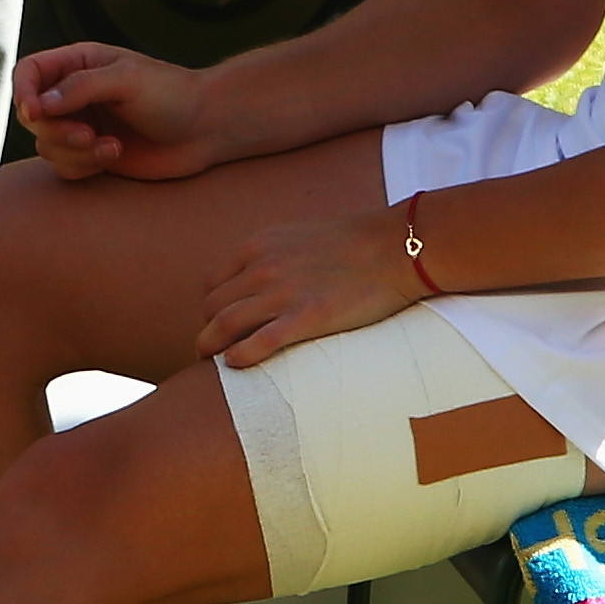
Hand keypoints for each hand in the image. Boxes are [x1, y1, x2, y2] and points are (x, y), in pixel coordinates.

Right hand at [13, 44, 219, 180]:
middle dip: (55, 130)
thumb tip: (39, 106)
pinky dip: (84, 166)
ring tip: (110, 147)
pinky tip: (115, 155)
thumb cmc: (171, 94)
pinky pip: (65, 166)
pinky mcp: (92, 154)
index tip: (35, 113)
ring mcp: (82, 125)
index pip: (29, 72)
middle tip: (86, 135)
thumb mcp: (126, 79)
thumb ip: (81, 87)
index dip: (23, 92)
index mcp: (79, 63)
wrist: (205, 129)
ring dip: (74, 152)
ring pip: (46, 145)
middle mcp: (74, 94)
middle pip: (31, 114)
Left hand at [196, 207, 422, 369]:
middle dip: (208, 331)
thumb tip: (260, 283)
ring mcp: (282, 293)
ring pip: (224, 325)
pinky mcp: (306, 317)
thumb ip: (273, 257)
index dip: (212, 308)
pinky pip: (256, 343)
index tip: (216, 325)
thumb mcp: (299, 237)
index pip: (213, 284)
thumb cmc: (355, 243)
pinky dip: (238, 357)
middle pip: (212, 307)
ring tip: (212, 364)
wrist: (396, 247)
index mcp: (258, 247)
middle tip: (211, 351)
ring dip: (212, 348)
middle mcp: (262, 268)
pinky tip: (235, 365)